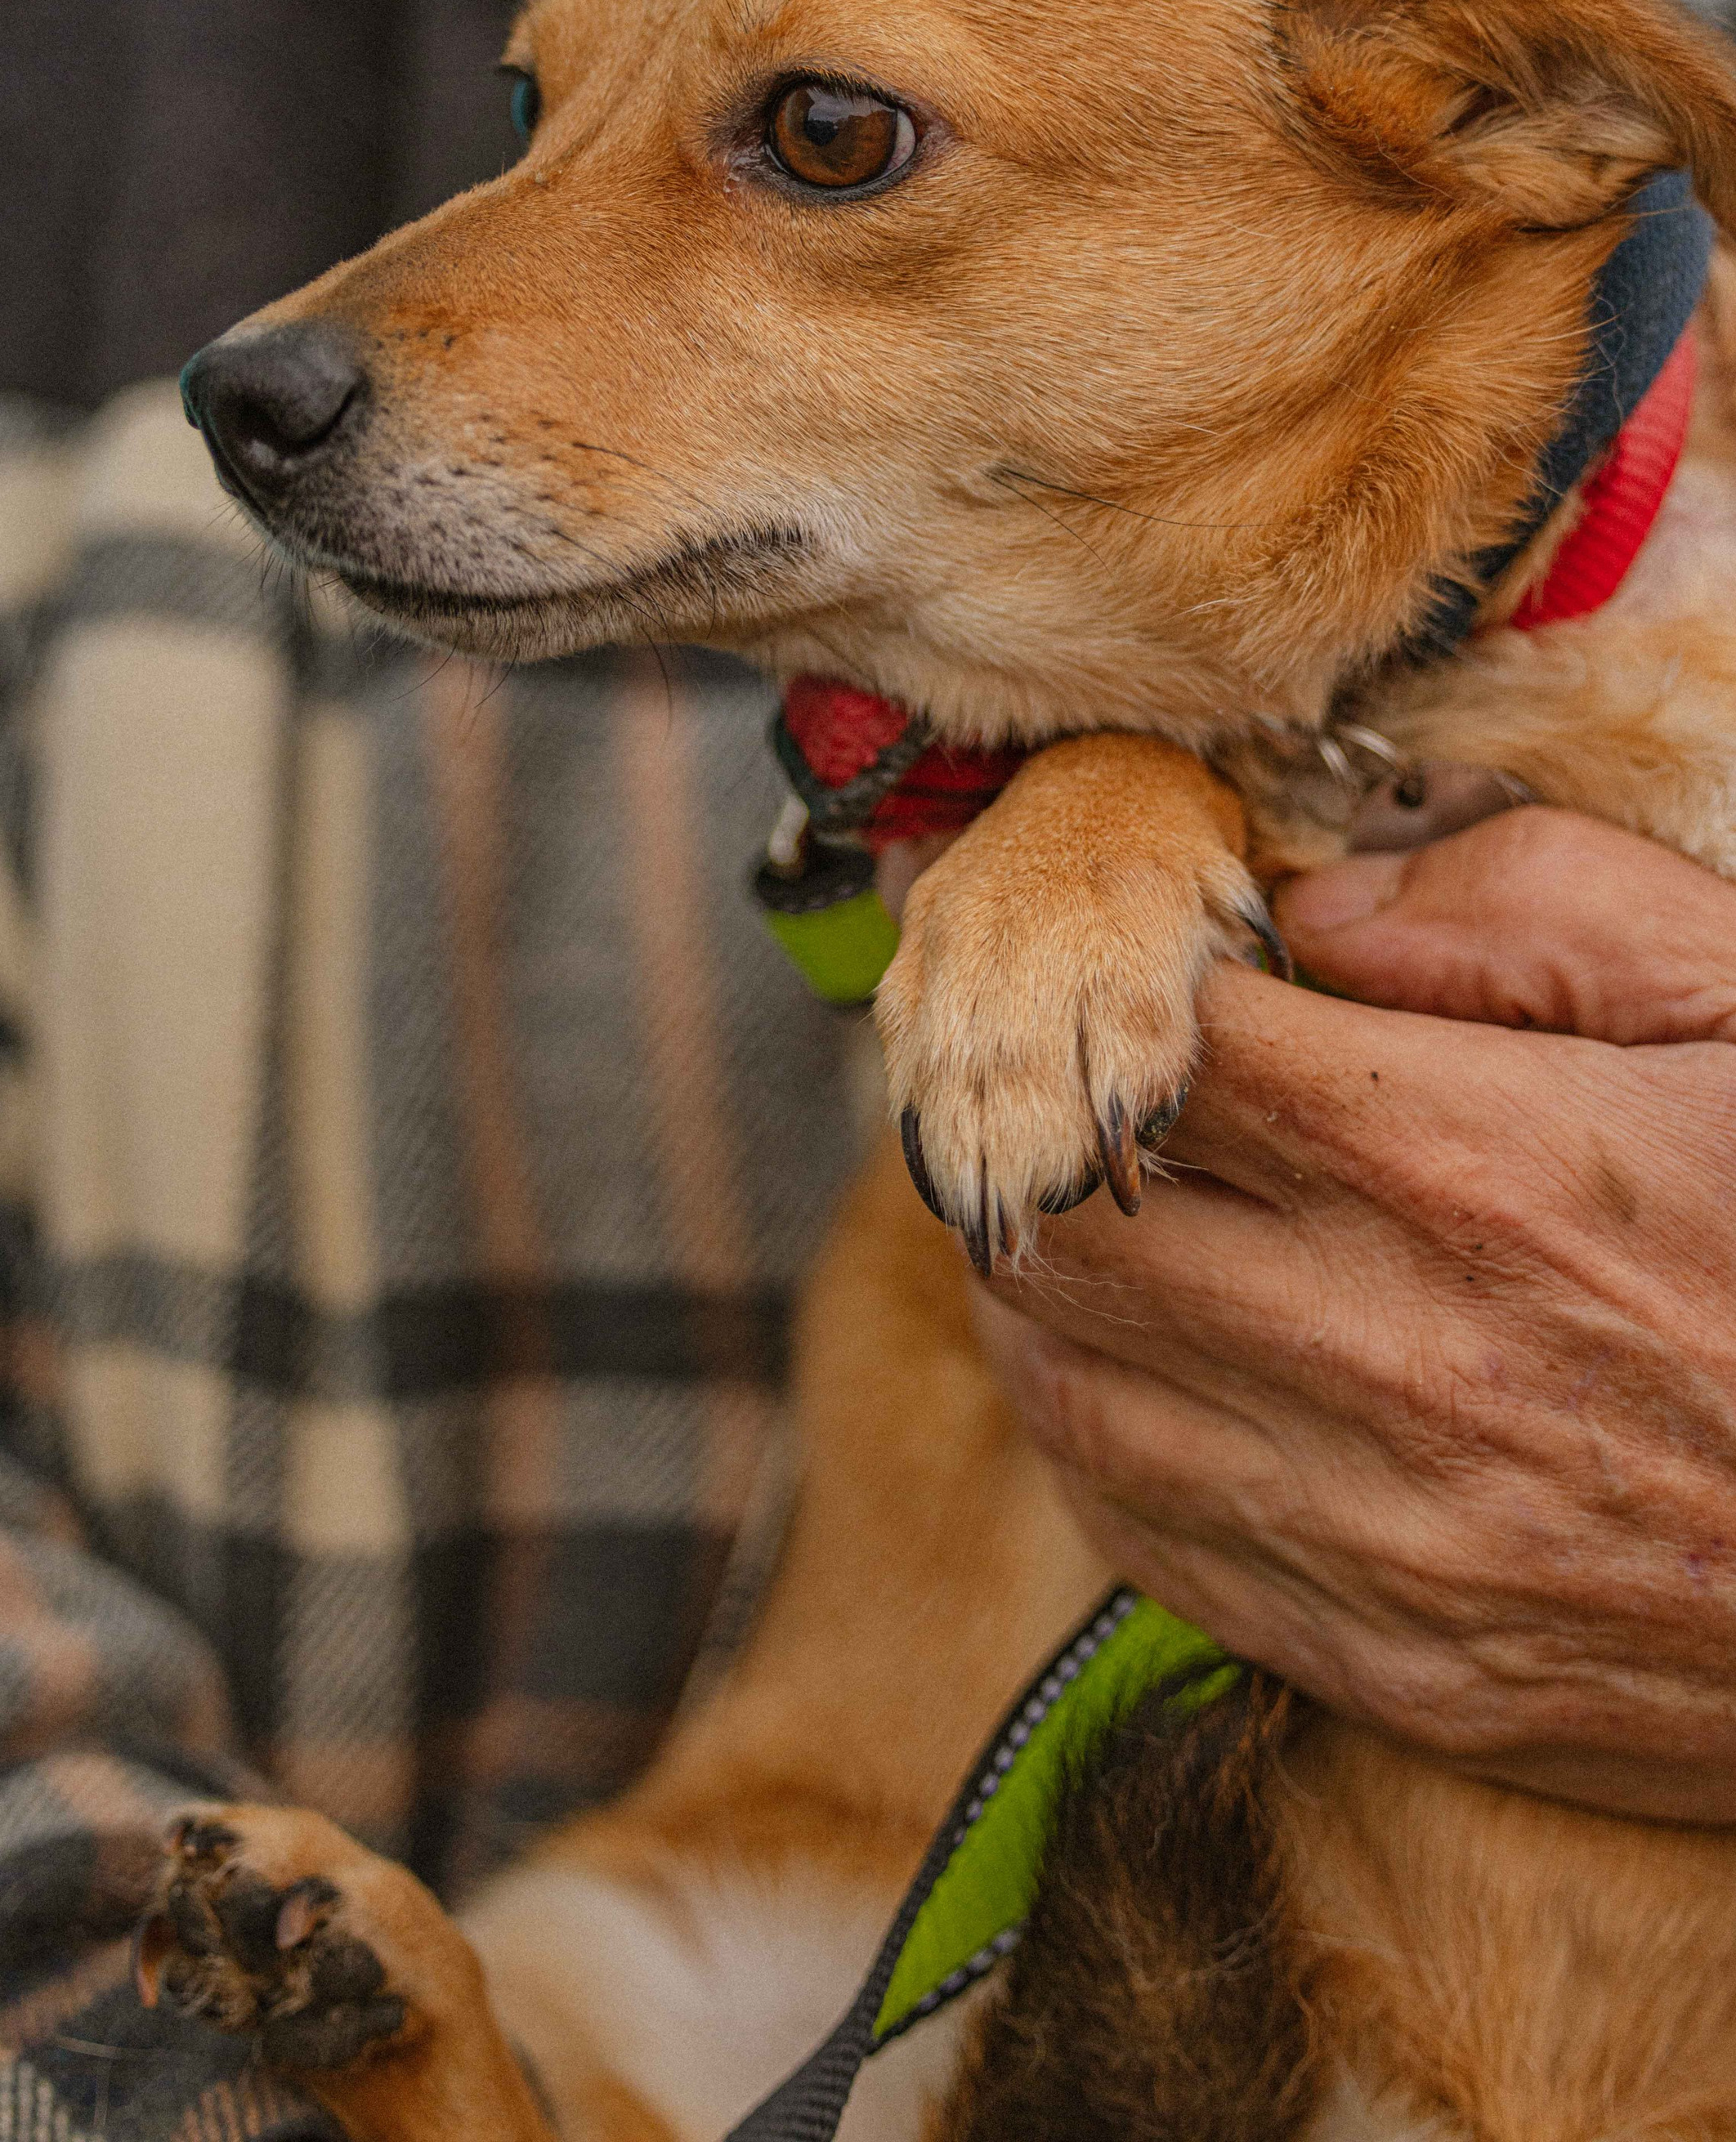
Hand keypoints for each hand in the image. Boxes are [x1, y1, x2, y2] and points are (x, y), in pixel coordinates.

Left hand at [967, 806, 1735, 1820]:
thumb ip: (1533, 903)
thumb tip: (1327, 908)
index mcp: (1473, 1165)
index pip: (1159, 1045)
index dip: (1102, 977)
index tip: (1119, 955)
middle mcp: (1396, 1356)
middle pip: (1063, 1216)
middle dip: (1034, 1124)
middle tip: (1071, 1079)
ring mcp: (1383, 1532)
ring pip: (1066, 1379)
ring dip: (1042, 1279)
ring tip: (1090, 1210)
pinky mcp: (1393, 1664)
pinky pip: (1142, 1537)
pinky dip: (1096, 1435)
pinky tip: (1139, 1365)